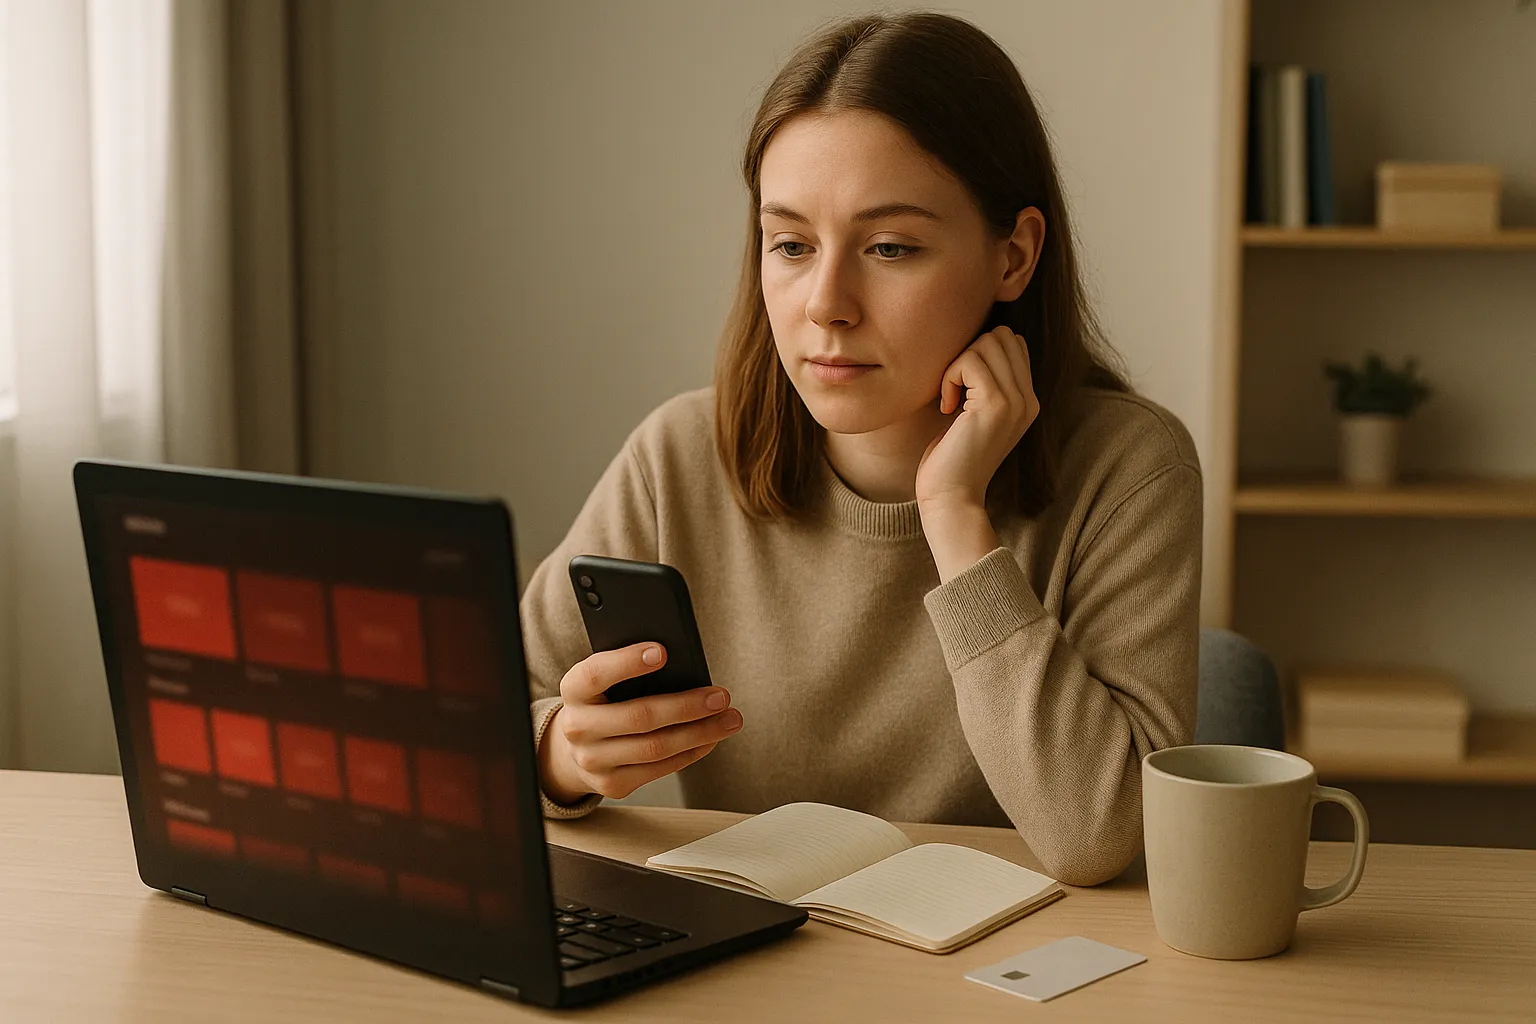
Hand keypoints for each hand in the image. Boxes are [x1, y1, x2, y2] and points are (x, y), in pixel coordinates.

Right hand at [538, 642, 742, 802]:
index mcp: (573, 690)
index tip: (663, 651)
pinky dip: (690, 753)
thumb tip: (683, 666)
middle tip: (721, 696)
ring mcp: (592, 760)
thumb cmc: (602, 701)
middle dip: (687, 706)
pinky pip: (659, 769)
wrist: (573, 748)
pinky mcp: (611, 784)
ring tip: (728, 719)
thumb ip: (630, 670)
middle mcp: (577, 727)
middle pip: (639, 716)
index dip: (627, 662)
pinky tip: (710, 739)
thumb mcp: (604, 680)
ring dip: (700, 733)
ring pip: (655, 747)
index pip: (596, 673)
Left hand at [915, 326, 1039, 512]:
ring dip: (958, 365)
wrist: (952, 497)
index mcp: (1027, 401)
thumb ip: (984, 383)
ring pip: (987, 343)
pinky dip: (949, 377)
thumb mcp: (973, 414)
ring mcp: (1016, 401)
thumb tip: (977, 342)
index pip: (1013, 342)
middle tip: (955, 388)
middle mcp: (1028, 399)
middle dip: (969, 353)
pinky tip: (947, 406)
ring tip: (951, 397)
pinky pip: (969, 361)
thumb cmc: (952, 457)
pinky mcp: (996, 404)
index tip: (963, 385)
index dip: (980, 352)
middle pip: (1002, 336)